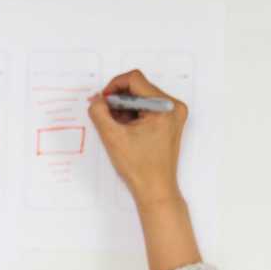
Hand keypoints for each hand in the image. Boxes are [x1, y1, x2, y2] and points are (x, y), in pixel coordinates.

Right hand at [88, 69, 188, 206]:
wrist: (156, 190)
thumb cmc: (140, 168)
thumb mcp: (112, 137)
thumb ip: (99, 113)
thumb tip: (96, 99)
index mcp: (164, 107)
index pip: (135, 79)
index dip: (114, 87)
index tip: (103, 101)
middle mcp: (173, 107)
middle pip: (139, 88)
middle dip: (119, 100)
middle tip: (106, 116)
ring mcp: (173, 114)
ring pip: (142, 98)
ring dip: (125, 108)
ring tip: (118, 127)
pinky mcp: (170, 121)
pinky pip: (147, 108)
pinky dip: (133, 114)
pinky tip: (126, 130)